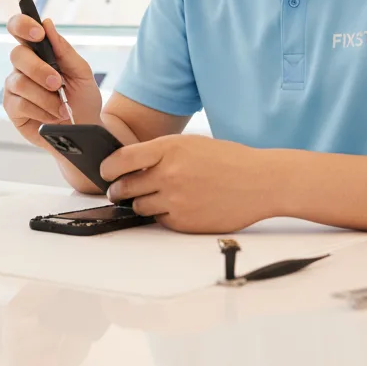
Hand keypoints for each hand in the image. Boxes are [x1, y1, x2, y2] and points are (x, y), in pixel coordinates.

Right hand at [3, 15, 103, 147]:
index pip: (20, 28)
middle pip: (18, 55)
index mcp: (38, 52)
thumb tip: (47, 24)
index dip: (23, 25)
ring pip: (20, 83)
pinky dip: (42, 110)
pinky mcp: (12, 108)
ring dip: (45, 96)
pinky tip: (53, 116)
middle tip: (57, 83)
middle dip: (40, 69)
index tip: (39, 33)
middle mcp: (22, 67)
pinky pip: (20, 104)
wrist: (84, 130)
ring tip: (62, 107)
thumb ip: (64, 50)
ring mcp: (14, 87)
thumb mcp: (82, 73)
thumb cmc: (82, 99)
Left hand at [100, 135, 272, 233]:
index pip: (121, 160)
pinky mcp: (184, 222)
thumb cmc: (228, 160)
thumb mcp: (192, 143)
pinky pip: (159, 221)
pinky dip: (162, 215)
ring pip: (139, 207)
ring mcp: (175, 200)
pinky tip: (177, 206)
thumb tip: (130, 165)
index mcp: (169, 148)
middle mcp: (168, 174)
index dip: (108, 168)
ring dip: (140, 203)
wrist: (260, 182)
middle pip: (125, 187)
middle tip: (118, 190)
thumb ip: (161, 153)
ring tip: (153, 197)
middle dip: (118, 190)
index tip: (106, 172)